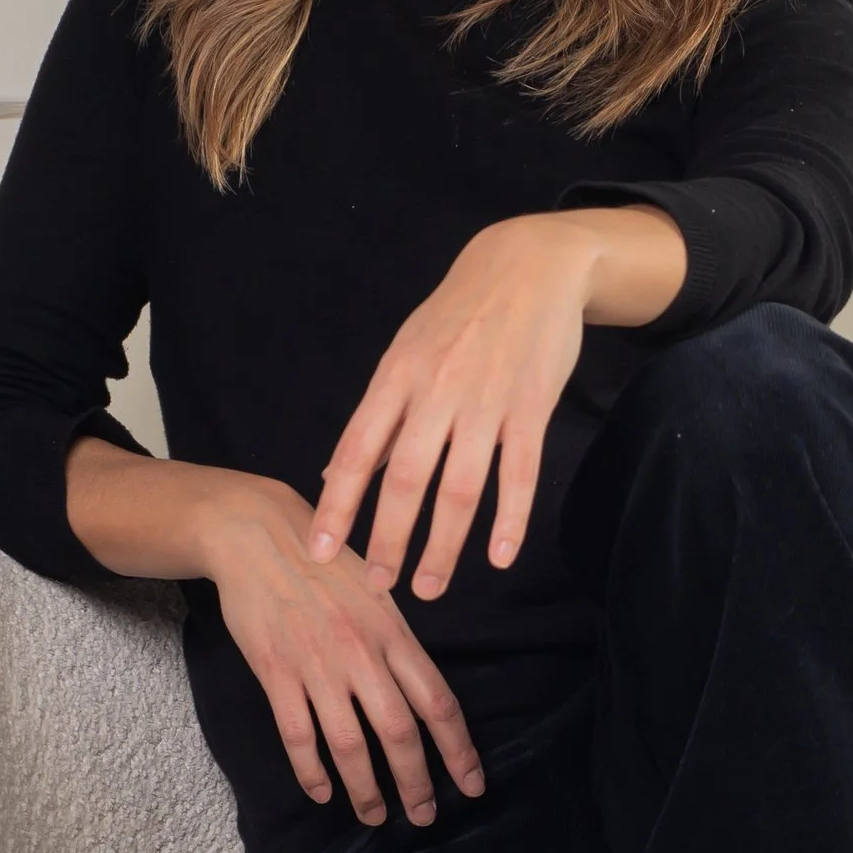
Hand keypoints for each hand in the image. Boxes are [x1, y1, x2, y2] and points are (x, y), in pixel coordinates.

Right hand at [65, 444, 480, 826]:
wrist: (257, 535)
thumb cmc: (324, 563)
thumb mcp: (377, 592)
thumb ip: (399, 642)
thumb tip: (423, 692)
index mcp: (394, 633)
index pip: (438, 703)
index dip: (459, 750)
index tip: (472, 785)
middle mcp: (362, 654)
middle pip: (400, 733)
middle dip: (416, 784)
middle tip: (424, 817)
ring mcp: (318, 666)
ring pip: (350, 744)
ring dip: (366, 789)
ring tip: (375, 816)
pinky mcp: (276, 673)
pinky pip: (298, 735)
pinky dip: (312, 771)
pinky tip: (322, 792)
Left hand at [310, 203, 685, 598]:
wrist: (529, 264)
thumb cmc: (459, 315)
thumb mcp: (405, 353)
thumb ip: (377, 418)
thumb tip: (333, 475)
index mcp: (396, 378)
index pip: (357, 452)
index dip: (337, 506)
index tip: (320, 551)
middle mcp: (436, 391)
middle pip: (406, 479)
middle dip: (389, 539)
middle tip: (378, 586)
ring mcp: (485, 401)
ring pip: (461, 487)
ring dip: (444, 545)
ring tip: (430, 587)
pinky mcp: (531, 407)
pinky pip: (518, 473)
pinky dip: (510, 520)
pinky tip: (499, 558)